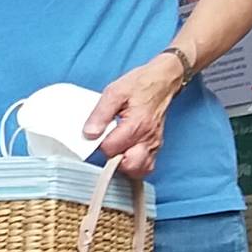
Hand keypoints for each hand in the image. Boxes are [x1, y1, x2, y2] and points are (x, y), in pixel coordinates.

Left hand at [86, 53, 193, 178]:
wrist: (162, 81)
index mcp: (137, 125)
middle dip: (114, 160)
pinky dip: (136, 166)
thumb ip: (100, 114)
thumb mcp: (114, 92)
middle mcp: (148, 138)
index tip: (97, 135)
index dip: (100, 145)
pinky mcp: (156, 146)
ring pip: (139, 170)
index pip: (112, 149)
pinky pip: (147, 166)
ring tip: (117, 151)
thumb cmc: (139, 84)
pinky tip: (127, 155)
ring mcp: (154, 144)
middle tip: (108, 146)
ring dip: (125, 166)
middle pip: (128, 166)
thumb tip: (89, 134)